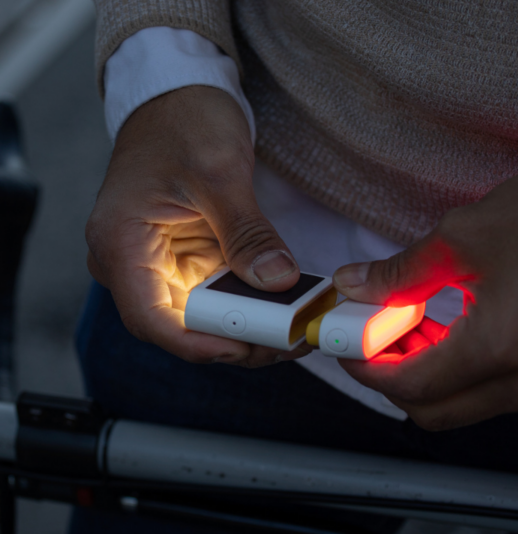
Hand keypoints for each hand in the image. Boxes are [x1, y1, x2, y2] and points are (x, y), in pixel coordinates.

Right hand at [86, 86, 308, 366]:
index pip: (150, 318)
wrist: (177, 98)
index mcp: (120, 243)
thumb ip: (246, 233)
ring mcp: (160, 265)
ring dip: (245, 326)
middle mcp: (133, 264)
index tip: (245, 347)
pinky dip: (247, 305)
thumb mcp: (218, 172)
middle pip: (179, 326)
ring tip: (292, 327)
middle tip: (284, 340)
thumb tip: (276, 281)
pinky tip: (280, 306)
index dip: (197, 343)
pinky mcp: (185, 261)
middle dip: (233, 339)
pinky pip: (215, 296)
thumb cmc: (182, 121)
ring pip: (201, 317)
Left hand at [333, 157, 517, 429]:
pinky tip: (449, 329)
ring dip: (425, 373)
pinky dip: (461, 371)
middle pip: (432, 410)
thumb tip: (356, 286)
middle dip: (391, 377)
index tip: (343, 345)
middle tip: (370, 338)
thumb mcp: (466, 236)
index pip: (409, 385)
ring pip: (464, 404)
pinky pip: (496, 392)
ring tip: (406, 325)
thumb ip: (401, 273)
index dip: (364, 367)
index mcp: (500, 350)